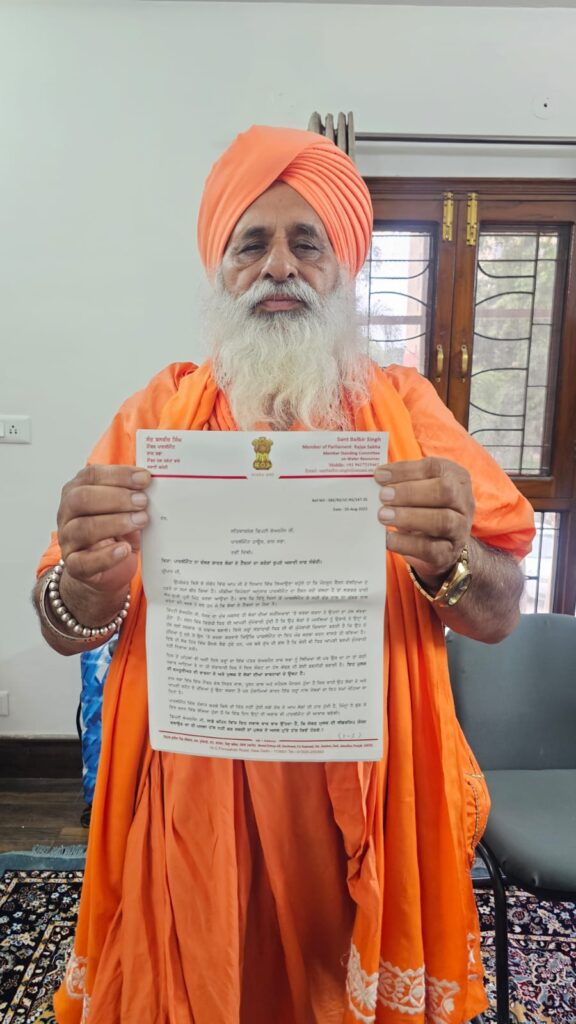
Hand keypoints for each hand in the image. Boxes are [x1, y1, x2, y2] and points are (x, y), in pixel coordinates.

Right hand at [57, 465, 150, 593]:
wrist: (107, 569)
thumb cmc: (117, 532)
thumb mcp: (124, 508)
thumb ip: (133, 494)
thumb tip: (155, 482)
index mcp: (77, 491)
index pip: (91, 475)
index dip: (119, 475)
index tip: (144, 478)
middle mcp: (67, 513)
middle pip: (82, 498)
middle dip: (116, 498)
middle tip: (143, 501)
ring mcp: (68, 539)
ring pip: (83, 528)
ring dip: (115, 523)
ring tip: (140, 521)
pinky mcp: (75, 565)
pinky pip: (85, 561)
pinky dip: (106, 555)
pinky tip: (125, 549)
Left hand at [375, 457, 474, 584]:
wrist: (442, 547)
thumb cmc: (426, 509)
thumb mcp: (419, 491)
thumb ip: (402, 482)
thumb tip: (377, 477)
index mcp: (456, 478)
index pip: (434, 468)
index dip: (406, 470)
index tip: (379, 475)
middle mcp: (463, 501)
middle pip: (444, 491)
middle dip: (410, 492)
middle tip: (383, 496)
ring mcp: (460, 529)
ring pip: (442, 520)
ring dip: (409, 517)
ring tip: (383, 516)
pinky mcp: (449, 553)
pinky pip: (431, 549)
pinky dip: (406, 543)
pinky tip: (388, 539)